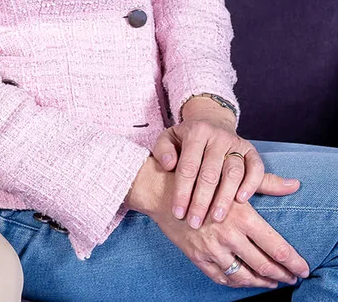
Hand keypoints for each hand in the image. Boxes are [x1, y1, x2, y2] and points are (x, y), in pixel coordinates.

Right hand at [127, 156, 309, 288]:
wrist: (159, 188)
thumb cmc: (198, 179)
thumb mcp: (231, 179)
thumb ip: (266, 184)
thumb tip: (294, 184)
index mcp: (241, 216)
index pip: (276, 247)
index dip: (293, 262)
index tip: (302, 269)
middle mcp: (227, 235)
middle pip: (264, 265)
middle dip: (282, 275)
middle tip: (291, 278)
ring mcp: (210, 248)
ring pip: (243, 275)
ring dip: (261, 282)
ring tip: (271, 282)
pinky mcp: (196, 255)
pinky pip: (221, 277)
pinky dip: (236, 282)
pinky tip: (244, 280)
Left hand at [151, 98, 292, 226]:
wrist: (210, 121)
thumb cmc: (185, 139)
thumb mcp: (168, 138)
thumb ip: (163, 150)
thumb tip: (168, 164)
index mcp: (195, 132)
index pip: (187, 167)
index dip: (182, 192)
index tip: (177, 213)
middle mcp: (217, 137)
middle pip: (210, 174)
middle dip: (201, 201)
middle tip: (195, 223)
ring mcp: (236, 143)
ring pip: (233, 173)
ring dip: (225, 198)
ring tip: (216, 218)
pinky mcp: (251, 150)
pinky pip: (256, 168)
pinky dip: (251, 185)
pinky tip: (241, 201)